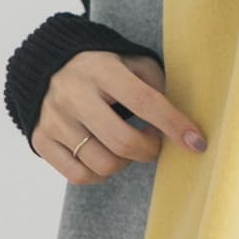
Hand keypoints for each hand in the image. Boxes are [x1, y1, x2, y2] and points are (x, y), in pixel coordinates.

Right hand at [31, 49, 208, 182]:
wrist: (48, 66)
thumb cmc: (103, 68)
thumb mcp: (132, 62)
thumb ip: (157, 84)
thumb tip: (182, 120)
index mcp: (102, 69)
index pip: (144, 101)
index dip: (174, 124)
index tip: (197, 142)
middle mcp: (74, 93)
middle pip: (122, 141)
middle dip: (149, 150)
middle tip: (155, 144)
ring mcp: (54, 119)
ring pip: (102, 164)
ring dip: (125, 163)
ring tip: (127, 146)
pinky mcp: (41, 139)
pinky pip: (78, 176)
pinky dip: (100, 175)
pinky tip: (107, 158)